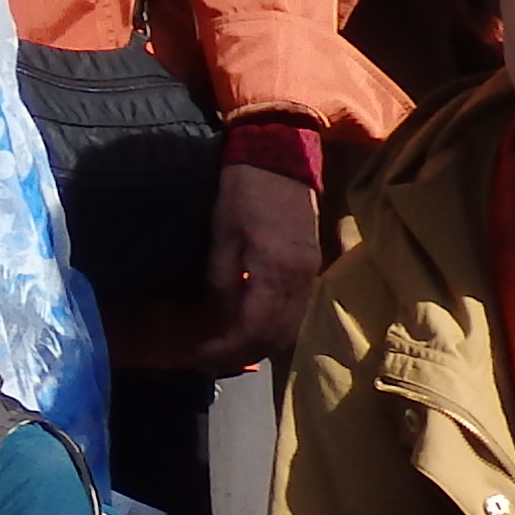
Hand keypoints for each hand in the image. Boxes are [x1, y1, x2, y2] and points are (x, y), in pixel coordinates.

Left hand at [188, 155, 323, 374]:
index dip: (228, 350)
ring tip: (228, 347)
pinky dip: (274, 325)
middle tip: (211, 359)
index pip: (256, 329)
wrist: (280, 155)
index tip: (201, 357)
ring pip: (291, 326)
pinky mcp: (313, 264)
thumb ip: (223, 282)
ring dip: (261, 343)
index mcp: (277, 271)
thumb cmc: (241, 192)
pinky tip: (250, 323)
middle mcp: (302, 278)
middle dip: (244, 354)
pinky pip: (296, 309)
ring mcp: (312, 272)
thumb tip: (221, 320)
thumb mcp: (222, 236)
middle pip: (278, 335)